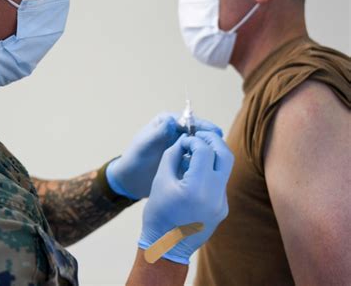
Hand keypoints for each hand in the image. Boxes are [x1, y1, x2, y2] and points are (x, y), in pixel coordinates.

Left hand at [106, 113, 222, 199]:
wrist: (130, 179)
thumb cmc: (134, 159)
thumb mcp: (144, 145)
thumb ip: (157, 133)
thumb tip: (171, 121)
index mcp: (167, 122)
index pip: (189, 120)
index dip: (204, 127)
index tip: (215, 133)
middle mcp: (176, 131)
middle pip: (198, 132)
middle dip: (210, 139)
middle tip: (221, 147)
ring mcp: (181, 146)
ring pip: (200, 146)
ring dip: (209, 152)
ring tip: (219, 159)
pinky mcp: (183, 159)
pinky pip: (197, 158)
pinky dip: (204, 162)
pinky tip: (211, 169)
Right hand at [139, 131, 233, 264]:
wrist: (166, 247)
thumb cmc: (158, 214)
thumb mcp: (160, 180)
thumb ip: (173, 155)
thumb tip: (184, 141)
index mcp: (197, 188)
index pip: (204, 150)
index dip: (194, 140)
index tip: (184, 140)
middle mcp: (215, 195)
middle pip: (225, 155)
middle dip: (212, 140)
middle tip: (198, 136)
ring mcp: (222, 203)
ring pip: (225, 169)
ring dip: (213, 155)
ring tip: (196, 152)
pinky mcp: (222, 209)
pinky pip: (220, 183)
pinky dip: (210, 171)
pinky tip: (195, 172)